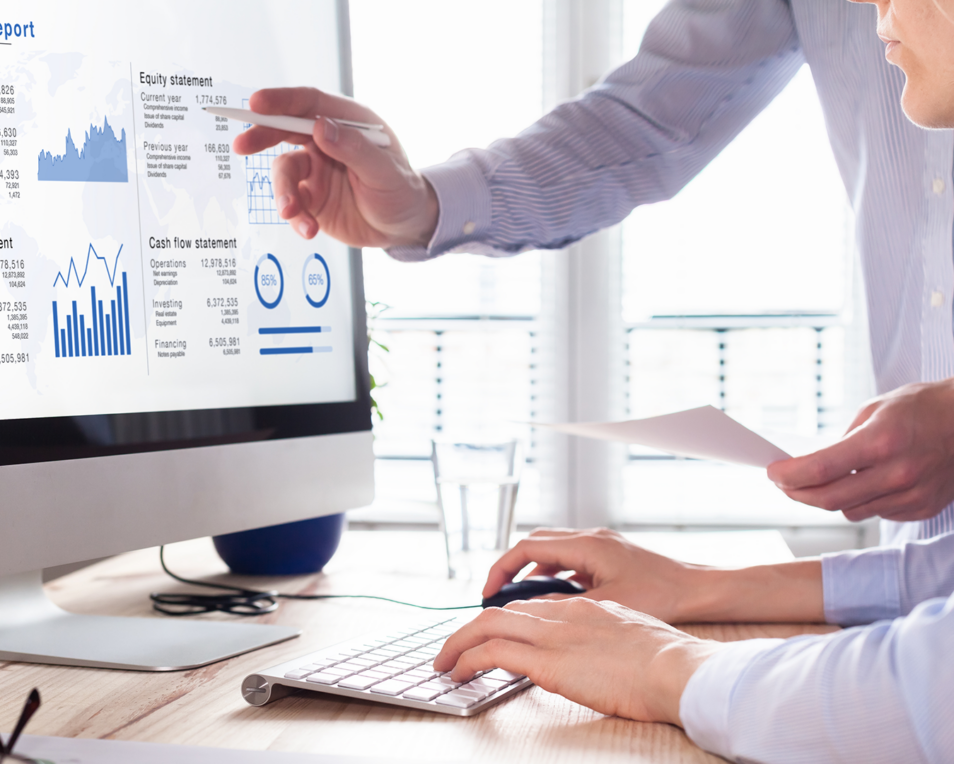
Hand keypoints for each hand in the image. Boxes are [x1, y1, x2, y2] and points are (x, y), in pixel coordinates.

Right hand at [232, 87, 438, 247]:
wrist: (404, 228)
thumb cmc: (402, 191)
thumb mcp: (386, 171)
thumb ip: (354, 149)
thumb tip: (322, 127)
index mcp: (348, 123)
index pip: (310, 103)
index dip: (282, 101)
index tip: (257, 103)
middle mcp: (327, 142)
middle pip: (285, 130)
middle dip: (261, 136)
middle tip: (242, 145)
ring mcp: (316, 170)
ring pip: (284, 172)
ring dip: (283, 193)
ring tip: (293, 213)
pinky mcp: (311, 198)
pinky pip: (292, 203)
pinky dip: (295, 217)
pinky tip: (309, 229)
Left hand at [434, 598, 723, 724]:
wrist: (676, 669)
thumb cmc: (666, 662)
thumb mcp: (629, 636)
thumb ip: (603, 637)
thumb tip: (592, 653)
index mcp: (583, 608)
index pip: (530, 607)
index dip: (504, 620)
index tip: (489, 635)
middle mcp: (562, 614)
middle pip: (502, 612)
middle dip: (471, 629)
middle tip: (453, 648)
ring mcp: (553, 634)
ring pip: (487, 625)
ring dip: (459, 643)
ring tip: (444, 663)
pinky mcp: (546, 660)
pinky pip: (491, 652)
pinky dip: (467, 659)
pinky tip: (457, 673)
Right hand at [483, 527, 824, 623]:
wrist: (698, 589)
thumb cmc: (662, 595)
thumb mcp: (607, 606)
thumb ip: (567, 607)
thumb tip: (531, 616)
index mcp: (587, 544)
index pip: (528, 547)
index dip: (502, 569)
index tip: (489, 591)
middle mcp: (591, 537)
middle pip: (535, 543)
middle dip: (511, 567)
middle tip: (497, 594)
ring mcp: (601, 544)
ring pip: (552, 550)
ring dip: (533, 570)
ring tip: (520, 600)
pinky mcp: (609, 555)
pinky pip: (570, 558)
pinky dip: (554, 574)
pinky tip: (555, 598)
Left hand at [767, 379, 953, 521]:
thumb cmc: (923, 408)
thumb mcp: (874, 410)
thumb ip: (843, 441)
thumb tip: (815, 464)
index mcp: (880, 442)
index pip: (820, 469)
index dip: (789, 475)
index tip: (773, 472)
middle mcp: (896, 474)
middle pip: (829, 499)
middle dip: (798, 493)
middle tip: (784, 484)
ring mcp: (911, 495)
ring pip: (851, 511)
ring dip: (829, 498)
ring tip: (821, 482)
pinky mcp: (921, 508)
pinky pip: (876, 513)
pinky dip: (862, 501)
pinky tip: (863, 484)